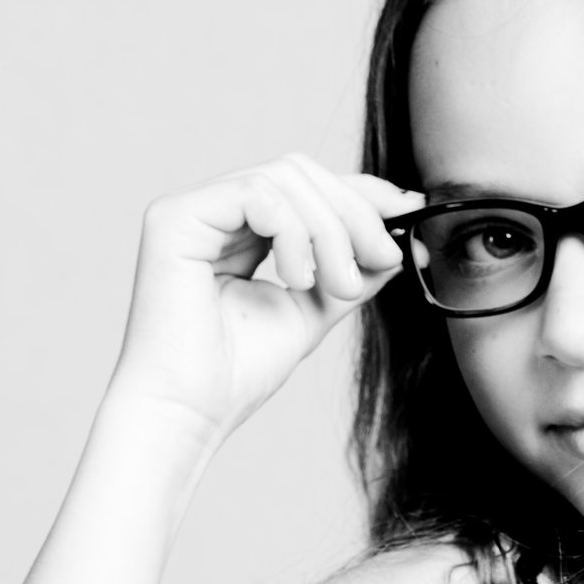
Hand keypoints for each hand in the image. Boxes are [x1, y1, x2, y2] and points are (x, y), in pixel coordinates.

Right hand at [107, 153, 421, 443]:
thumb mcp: (314, 309)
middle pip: (298, 171)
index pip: (306, 185)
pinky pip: (256, 194)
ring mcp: (190, 211)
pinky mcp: (173, 218)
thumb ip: (350, 272)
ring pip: (283, 178)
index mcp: (239, 231)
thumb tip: (398, 242)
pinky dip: (293, 232)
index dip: (360, 191)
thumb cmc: (236, 374)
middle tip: (380, 259)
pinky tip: (295, 279)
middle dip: (353, 211)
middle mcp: (212, 212)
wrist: (190, 412)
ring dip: (329, 229)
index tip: (409, 210)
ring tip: (337, 287)